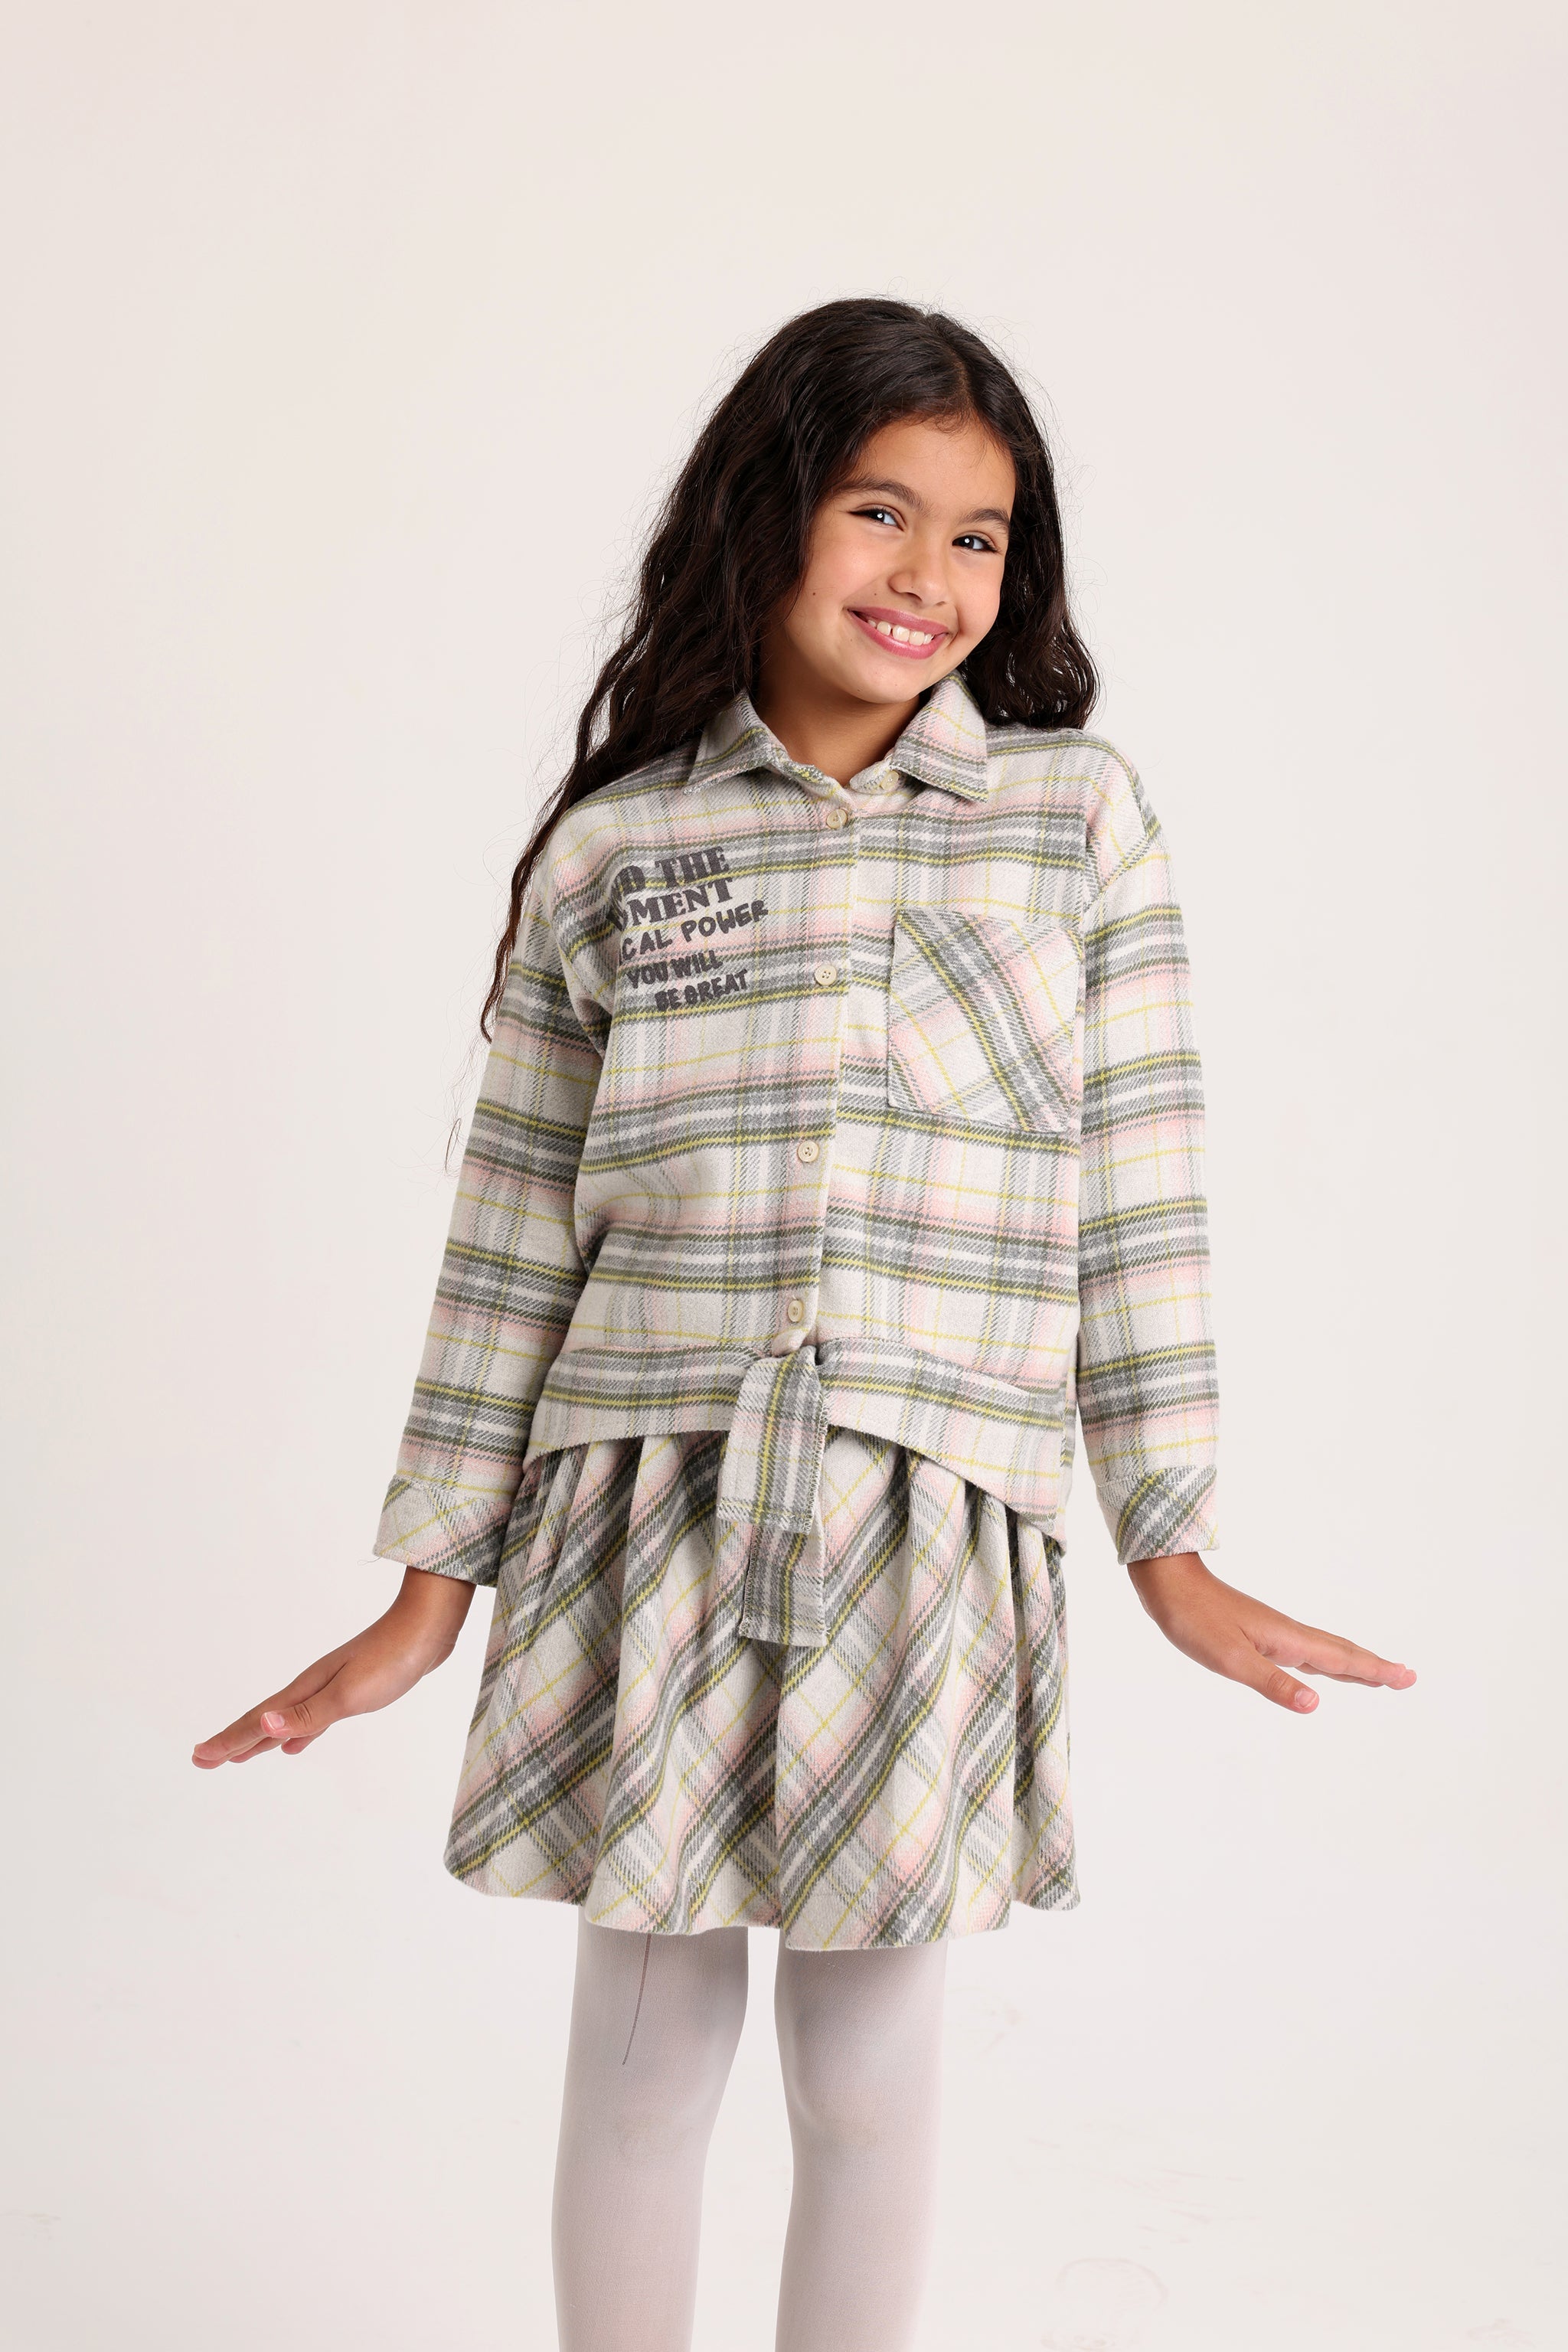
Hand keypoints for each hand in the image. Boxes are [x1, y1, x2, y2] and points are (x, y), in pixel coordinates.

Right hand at [190, 1567, 475, 1765]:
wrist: (428, 1626)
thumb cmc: (392, 1658)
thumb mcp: (350, 1694)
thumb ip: (307, 1715)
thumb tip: (262, 1727)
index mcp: (307, 1689)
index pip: (257, 1721)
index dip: (228, 1742)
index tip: (198, 1758)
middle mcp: (312, 1687)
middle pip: (263, 1719)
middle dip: (233, 1741)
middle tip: (203, 1759)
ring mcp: (331, 1686)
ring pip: (286, 1719)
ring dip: (261, 1737)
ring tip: (241, 1754)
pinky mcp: (353, 1689)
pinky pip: (311, 1718)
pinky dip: (298, 1733)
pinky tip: (296, 1743)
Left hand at [1127, 1551, 1415, 1713]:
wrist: (1168, 1586)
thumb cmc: (1195, 1620)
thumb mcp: (1230, 1659)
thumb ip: (1273, 1683)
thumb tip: (1315, 1706)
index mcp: (1287, 1640)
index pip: (1342, 1660)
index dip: (1375, 1671)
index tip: (1408, 1678)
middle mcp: (1287, 1634)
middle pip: (1341, 1653)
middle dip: (1375, 1667)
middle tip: (1407, 1678)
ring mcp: (1274, 1632)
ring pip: (1324, 1651)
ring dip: (1354, 1664)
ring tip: (1376, 1674)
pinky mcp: (1259, 1633)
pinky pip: (1304, 1651)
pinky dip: (1324, 1661)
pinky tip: (1319, 1668)